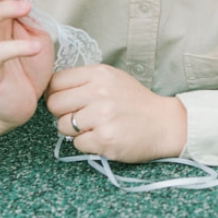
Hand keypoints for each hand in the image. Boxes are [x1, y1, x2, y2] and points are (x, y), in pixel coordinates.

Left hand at [46, 64, 186, 161]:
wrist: (164, 124)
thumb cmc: (136, 102)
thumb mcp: (113, 79)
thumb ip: (85, 81)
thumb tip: (53, 91)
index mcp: (99, 74)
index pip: (56, 81)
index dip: (57, 93)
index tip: (66, 101)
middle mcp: (99, 92)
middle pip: (54, 104)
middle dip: (62, 113)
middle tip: (79, 116)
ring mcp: (101, 116)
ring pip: (62, 126)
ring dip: (74, 131)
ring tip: (94, 127)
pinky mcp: (105, 139)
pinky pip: (77, 144)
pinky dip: (87, 143)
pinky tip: (102, 137)